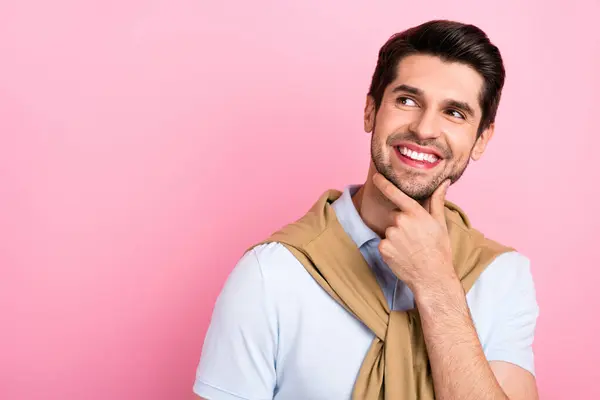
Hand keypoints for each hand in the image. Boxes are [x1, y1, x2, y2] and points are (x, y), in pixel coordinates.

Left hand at [372, 173, 456, 293]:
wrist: (432, 276)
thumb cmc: (439, 250)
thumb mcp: (440, 224)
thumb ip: (437, 201)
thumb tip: (443, 182)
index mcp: (415, 213)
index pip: (396, 194)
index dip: (384, 184)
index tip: (375, 176)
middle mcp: (401, 222)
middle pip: (395, 216)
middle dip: (402, 223)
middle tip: (415, 237)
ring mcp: (390, 235)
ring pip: (389, 230)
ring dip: (396, 237)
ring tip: (410, 248)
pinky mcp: (383, 248)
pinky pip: (384, 243)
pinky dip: (390, 248)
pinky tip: (402, 255)